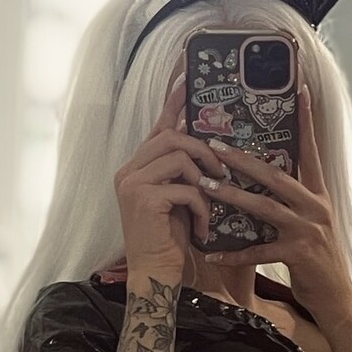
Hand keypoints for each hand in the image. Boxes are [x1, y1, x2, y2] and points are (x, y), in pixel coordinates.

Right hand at [115, 74, 228, 276]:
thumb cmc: (173, 240)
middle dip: (203, 150)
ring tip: (212, 202)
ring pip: (179, 156)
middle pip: (171, 136)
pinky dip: (201, 208)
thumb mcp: (183, 199)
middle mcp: (129, 169)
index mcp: (138, 166)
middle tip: (221, 171)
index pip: (159, 127)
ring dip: (204, 180)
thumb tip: (212, 146)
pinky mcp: (142, 198)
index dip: (173, 103)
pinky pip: (185, 187)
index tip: (186, 77)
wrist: (158, 274)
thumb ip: (188, 172)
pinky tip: (203, 229)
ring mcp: (132, 182)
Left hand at [200, 88, 351, 318]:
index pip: (311, 152)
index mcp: (318, 195)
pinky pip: (259, 251)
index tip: (298, 92)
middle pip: (276, 175)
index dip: (306, 122)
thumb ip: (292, 200)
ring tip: (206, 185)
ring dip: (233, 195)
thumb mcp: (310, 223)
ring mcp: (308, 231)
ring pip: (265, 207)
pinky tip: (212, 252)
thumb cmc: (316, 259)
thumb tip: (267, 176)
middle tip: (215, 144)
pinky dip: (234, 252)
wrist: (335, 297)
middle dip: (243, 159)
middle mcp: (316, 207)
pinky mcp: (298, 255)